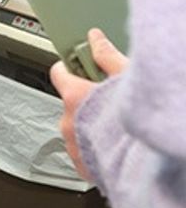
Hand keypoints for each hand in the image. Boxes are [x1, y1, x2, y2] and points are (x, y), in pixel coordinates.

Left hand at [50, 28, 126, 178]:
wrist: (149, 168)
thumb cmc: (139, 123)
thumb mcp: (127, 79)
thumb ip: (106, 56)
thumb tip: (95, 39)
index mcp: (75, 97)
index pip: (58, 73)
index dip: (70, 68)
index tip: (79, 67)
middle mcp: (68, 122)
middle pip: (70, 102)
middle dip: (86, 100)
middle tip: (110, 100)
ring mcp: (74, 147)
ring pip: (76, 127)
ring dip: (90, 125)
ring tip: (116, 126)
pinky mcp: (84, 168)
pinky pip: (84, 151)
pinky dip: (95, 147)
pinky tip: (115, 145)